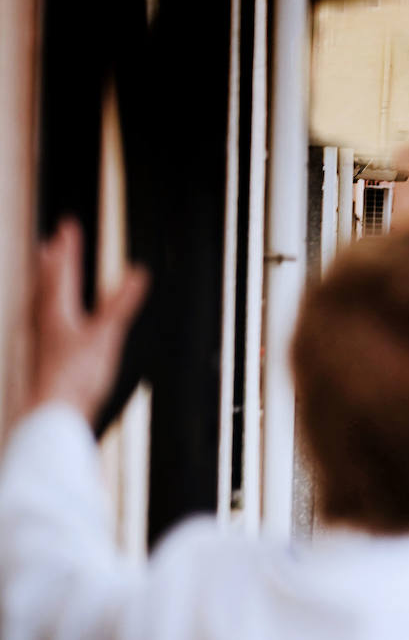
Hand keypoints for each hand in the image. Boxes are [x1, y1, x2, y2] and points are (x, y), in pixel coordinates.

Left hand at [28, 220, 148, 423]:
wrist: (52, 414)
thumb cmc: (74, 378)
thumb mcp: (105, 336)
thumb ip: (121, 303)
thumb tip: (138, 273)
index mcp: (56, 311)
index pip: (63, 270)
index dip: (68, 247)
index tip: (68, 225)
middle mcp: (44, 322)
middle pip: (45, 284)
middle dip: (50, 262)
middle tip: (49, 244)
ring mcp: (42, 341)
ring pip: (41, 304)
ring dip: (45, 285)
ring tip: (46, 275)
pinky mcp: (45, 359)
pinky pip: (45, 324)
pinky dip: (50, 313)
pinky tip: (54, 323)